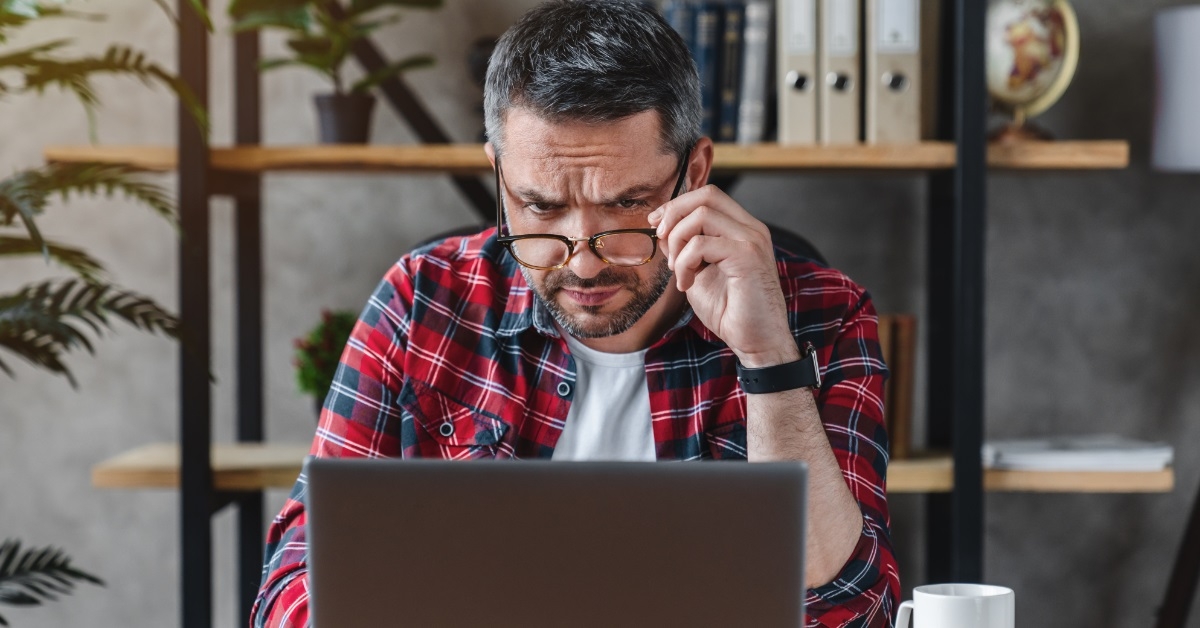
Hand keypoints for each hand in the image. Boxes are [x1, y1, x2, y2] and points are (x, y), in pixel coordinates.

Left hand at [648, 185, 799, 367]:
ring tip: (677, 271)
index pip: (709, 196)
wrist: (757, 342)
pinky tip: (686, 283)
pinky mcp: (747, 256)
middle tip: (661, 239)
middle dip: (674, 213)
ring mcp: (752, 240)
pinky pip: (701, 244)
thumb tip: (662, 228)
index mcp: (742, 229)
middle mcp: (751, 229)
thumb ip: (684, 249)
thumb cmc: (731, 311)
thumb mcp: (698, 273)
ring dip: (677, 242)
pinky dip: (683, 263)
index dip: (677, 204)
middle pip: (706, 195)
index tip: (656, 224)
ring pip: (701, 215)